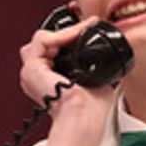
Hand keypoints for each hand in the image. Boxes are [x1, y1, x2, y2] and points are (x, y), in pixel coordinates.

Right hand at [19, 15, 115, 145]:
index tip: (90, 27)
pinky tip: (75, 35)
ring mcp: (31, 73)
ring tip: (81, 31)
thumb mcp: (97, 81)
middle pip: (46, 42)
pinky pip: (41, 40)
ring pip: (42, 39)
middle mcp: (37, 77)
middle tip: (86, 27)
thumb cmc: (90, 111)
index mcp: (48, 81)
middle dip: (66, 33)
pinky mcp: (32, 69)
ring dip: (64, 33)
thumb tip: (114, 57)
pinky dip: (60, 35)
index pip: (53, 50)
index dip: (70, 36)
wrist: (84, 118)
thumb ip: (98, 68)